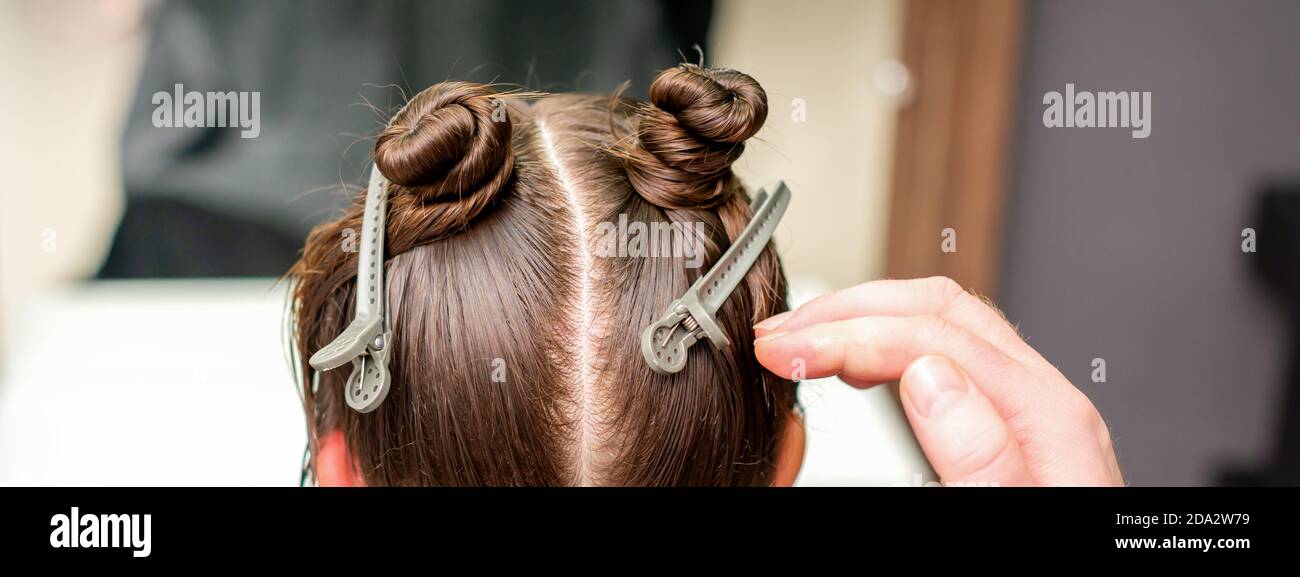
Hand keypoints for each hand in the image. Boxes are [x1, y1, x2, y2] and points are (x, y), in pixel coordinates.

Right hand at [753, 277, 1122, 485]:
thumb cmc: (1058, 565)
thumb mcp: (1015, 519)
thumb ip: (982, 460)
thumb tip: (930, 376)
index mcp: (1047, 419)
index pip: (931, 337)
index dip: (846, 333)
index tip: (784, 353)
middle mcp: (1042, 401)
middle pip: (936, 308)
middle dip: (845, 311)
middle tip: (777, 337)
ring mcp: (1029, 410)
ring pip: (941, 322)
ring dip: (862, 319)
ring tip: (803, 339)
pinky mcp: (1014, 426)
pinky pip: (949, 354)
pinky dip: (886, 344)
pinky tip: (858, 365)